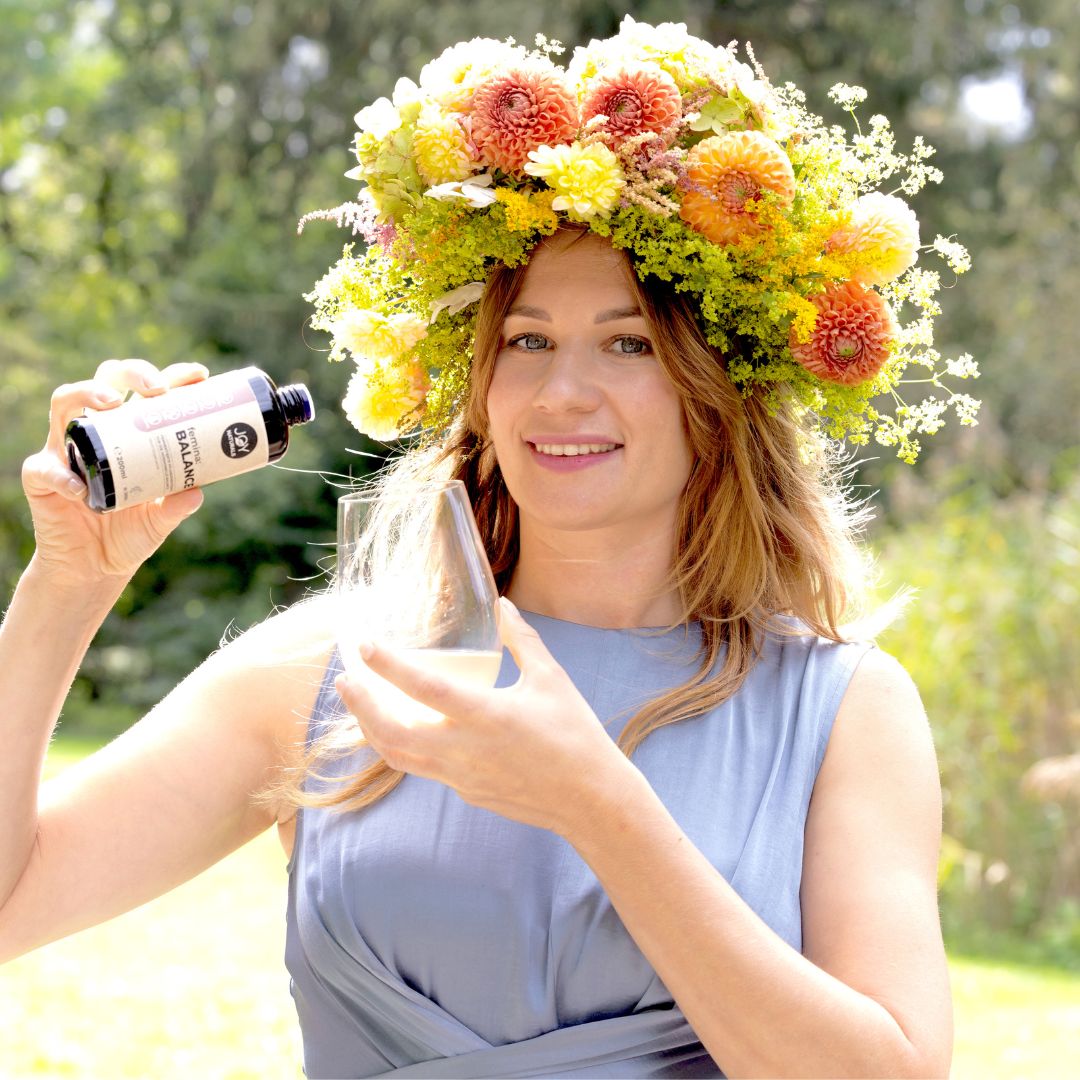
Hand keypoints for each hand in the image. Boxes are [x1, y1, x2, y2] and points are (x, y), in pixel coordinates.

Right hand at [22, 358, 209, 589]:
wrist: (96, 569)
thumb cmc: (130, 533)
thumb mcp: (161, 519)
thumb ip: (178, 505)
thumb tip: (197, 491)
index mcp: (130, 434)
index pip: (147, 392)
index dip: (171, 376)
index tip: (199, 375)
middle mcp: (97, 433)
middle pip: (105, 380)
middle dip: (132, 373)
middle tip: (157, 389)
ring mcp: (65, 450)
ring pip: (64, 403)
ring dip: (86, 393)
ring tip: (112, 402)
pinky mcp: (41, 477)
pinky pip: (46, 469)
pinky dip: (64, 477)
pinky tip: (82, 491)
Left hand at [334, 598, 633, 835]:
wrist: (590, 799)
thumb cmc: (575, 734)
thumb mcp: (551, 679)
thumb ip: (522, 640)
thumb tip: (503, 605)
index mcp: (487, 715)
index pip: (425, 688)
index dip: (390, 666)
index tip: (365, 646)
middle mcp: (465, 749)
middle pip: (393, 731)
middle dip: (362, 705)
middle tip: (344, 680)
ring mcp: (462, 776)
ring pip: (399, 756)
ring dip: (373, 729)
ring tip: (360, 705)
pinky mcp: (466, 791)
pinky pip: (423, 767)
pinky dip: (402, 746)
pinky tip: (400, 728)